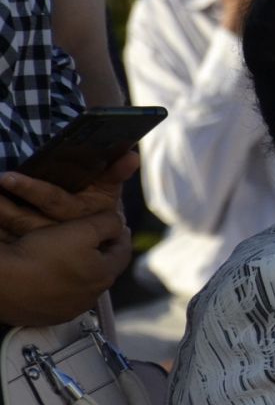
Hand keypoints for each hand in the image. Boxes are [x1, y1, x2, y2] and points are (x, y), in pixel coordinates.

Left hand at [0, 150, 138, 233]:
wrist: (98, 235)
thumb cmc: (99, 201)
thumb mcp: (110, 187)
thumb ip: (116, 171)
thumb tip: (131, 156)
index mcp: (84, 217)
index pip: (56, 203)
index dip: (32, 190)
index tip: (8, 177)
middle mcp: (64, 234)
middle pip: (29, 220)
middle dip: (5, 205)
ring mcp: (47, 244)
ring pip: (15, 229)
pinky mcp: (32, 249)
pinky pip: (9, 239)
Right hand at [0, 210, 130, 324]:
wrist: (2, 282)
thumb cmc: (42, 254)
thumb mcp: (81, 230)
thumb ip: (107, 224)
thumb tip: (120, 223)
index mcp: (104, 276)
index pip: (123, 252)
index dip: (120, 235)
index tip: (116, 225)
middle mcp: (91, 297)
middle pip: (103, 269)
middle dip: (101, 253)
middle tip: (93, 238)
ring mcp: (69, 310)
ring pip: (81, 285)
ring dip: (80, 270)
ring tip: (68, 255)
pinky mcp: (47, 316)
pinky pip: (59, 297)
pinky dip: (59, 284)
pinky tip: (48, 274)